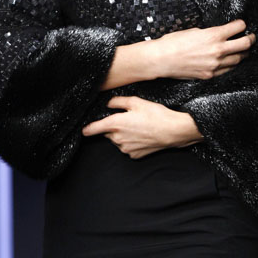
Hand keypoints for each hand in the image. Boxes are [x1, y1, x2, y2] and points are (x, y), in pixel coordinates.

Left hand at [81, 96, 198, 158]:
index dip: (87, 129)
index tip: (84, 129)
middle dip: (112, 127)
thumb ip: (118, 102)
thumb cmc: (155, 114)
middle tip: (127, 119)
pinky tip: (141, 135)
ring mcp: (125, 149)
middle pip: (107, 133)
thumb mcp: (136, 102)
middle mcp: (117, 139)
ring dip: (122, 134)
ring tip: (137, 126)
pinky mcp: (134, 155)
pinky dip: (131, 142)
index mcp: (115, 124)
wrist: (172, 131)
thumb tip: (109, 104)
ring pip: (117, 140)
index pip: (93, 129)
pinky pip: (127, 147)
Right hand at [152, 18, 255, 79]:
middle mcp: (218, 50)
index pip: (238, 28)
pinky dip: (231, 65)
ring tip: (242, 51)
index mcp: (213, 35)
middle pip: (244, 45)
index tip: (242, 25)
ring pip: (238, 59)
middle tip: (251, 37)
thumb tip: (218, 34)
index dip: (242, 25)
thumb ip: (209, 33)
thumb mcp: (194, 30)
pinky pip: (227, 70)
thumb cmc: (173, 42)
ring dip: (242, 54)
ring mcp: (215, 65)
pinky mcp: (210, 75)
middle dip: (250, 39)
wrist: (162, 59)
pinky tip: (230, 61)